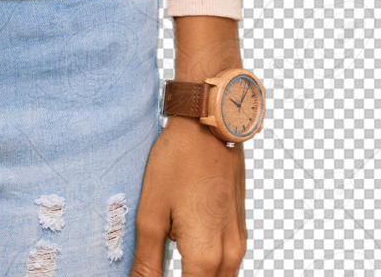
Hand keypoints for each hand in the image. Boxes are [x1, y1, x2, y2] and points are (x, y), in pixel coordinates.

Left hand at [132, 119, 246, 276]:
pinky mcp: (239, 229)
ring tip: (168, 261)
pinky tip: (185, 254)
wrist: (209, 123)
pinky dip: (206, 268)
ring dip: (195, 276)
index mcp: (205, 258)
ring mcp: (238, 243)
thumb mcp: (151, 212)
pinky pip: (225, 264)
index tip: (147, 276)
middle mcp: (229, 257)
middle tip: (153, 269)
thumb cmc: (177, 161)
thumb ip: (146, 261)